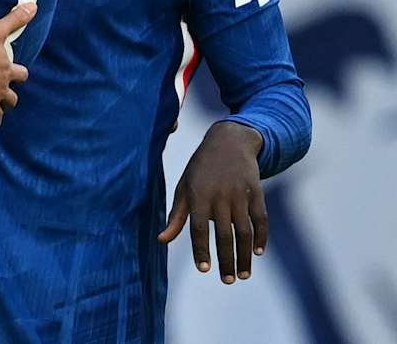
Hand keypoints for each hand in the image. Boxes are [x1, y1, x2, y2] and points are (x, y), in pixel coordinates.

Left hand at [158, 121, 266, 283]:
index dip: (201, 249)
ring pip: (245, 231)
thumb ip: (176, 216)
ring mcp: (240, 195)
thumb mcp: (183, 187)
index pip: (198, 228)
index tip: (203, 269)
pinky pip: (261, 219)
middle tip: (228, 281)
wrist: (229, 142)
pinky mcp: (257, 193)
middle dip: (226, 260)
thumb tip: (162, 240)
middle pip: (224, 234)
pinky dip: (261, 237)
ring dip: (245, 255)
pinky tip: (257, 252)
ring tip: (243, 274)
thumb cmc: (200, 169)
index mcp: (198, 195)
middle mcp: (220, 196)